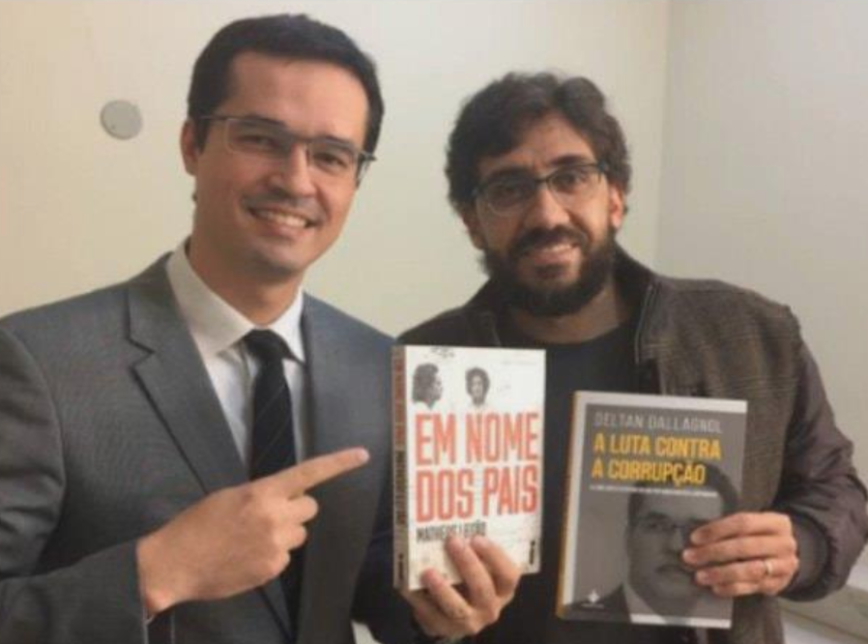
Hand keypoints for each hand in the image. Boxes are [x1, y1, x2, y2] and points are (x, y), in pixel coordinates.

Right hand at [137, 447, 368, 614]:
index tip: (363, 454)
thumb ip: (263, 495)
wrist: (175, 563)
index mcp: (263, 492)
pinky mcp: (272, 569)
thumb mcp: (231, 497)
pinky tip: (247, 557)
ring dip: (285, 533)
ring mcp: (276, 545)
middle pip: (309, 507)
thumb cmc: (197, 524)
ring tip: (253, 538)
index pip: (309, 473)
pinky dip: (271, 556)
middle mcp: (275, 517)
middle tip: (268, 515)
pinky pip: (285, 557)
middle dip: (295, 509)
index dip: (339, 463)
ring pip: (300, 534)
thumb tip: (286, 499)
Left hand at [402, 536, 519, 638]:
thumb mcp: (480, 565)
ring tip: (427, 571)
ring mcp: (469, 622)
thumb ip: (474, 549)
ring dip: (442, 589)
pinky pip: (431, 616)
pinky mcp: (445, 628)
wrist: (454, 611)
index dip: (495, 557)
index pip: (509, 575)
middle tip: (451, 541)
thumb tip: (456, 518)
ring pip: (457, 609)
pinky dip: (419, 600)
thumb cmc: (469, 577)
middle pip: (482, 589)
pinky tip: (408, 585)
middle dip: (467, 564)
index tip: (477, 537)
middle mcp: (490, 607)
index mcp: (502, 589)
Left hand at [683, 511, 798, 596]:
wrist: (787, 557)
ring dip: (720, 573)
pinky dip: (731, 588)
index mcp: (776, 522)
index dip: (717, 529)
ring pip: (749, 570)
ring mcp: (784, 566)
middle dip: (713, 552)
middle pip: (744, 546)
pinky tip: (716, 587)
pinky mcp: (779, 585)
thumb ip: (732, 528)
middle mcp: (784, 543)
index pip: (743, 522)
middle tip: (690, 557)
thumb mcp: (754, 525)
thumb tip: (696, 537)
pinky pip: (752, 587)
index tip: (695, 538)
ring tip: (700, 576)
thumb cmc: (761, 537)